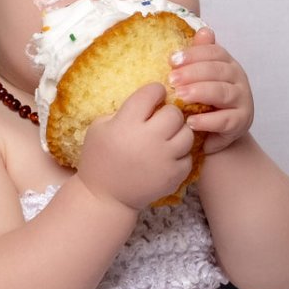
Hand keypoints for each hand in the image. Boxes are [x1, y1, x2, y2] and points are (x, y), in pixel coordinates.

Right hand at [75, 83, 193, 209]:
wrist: (105, 198)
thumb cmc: (99, 158)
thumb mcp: (99, 127)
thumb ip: (123, 110)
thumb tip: (150, 98)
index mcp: (126, 123)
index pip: (151, 93)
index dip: (155, 91)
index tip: (154, 96)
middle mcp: (148, 139)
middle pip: (174, 113)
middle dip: (168, 113)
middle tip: (160, 120)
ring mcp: (164, 158)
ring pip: (187, 133)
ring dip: (178, 132)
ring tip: (166, 137)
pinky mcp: (174, 175)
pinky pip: (188, 156)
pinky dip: (180, 155)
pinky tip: (167, 156)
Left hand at [168, 27, 254, 153]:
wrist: (217, 132)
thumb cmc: (206, 101)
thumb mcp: (200, 77)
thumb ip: (199, 55)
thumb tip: (204, 30)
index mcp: (228, 64)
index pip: (214, 52)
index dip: (194, 54)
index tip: (172, 60)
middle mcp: (239, 79)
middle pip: (218, 70)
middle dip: (193, 73)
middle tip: (172, 79)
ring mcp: (242, 101)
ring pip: (223, 93)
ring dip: (200, 93)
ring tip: (180, 97)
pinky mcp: (241, 122)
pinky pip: (225, 120)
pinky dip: (208, 120)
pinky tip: (191, 121)